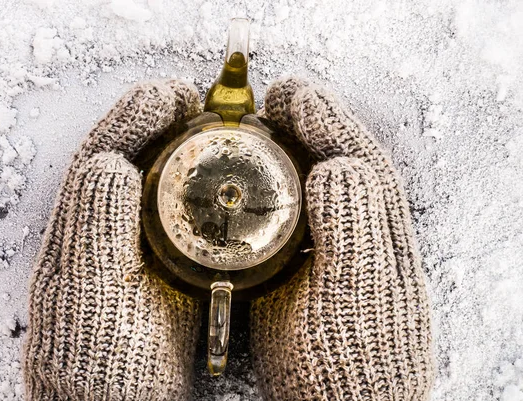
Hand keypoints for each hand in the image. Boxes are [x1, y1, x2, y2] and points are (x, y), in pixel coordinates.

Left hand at [23, 81, 201, 400]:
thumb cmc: (100, 364)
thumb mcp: (95, 293)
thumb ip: (97, 229)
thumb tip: (109, 159)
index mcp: (83, 233)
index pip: (103, 156)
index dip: (133, 118)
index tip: (169, 94)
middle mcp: (105, 234)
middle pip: (129, 160)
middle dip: (159, 124)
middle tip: (196, 101)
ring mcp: (134, 248)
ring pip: (155, 183)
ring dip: (182, 149)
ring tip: (214, 127)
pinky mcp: (162, 267)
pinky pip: (181, 213)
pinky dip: (202, 188)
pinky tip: (224, 181)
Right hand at [251, 78, 433, 399]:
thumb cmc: (348, 357)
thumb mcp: (352, 293)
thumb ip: (352, 230)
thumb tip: (338, 162)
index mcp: (377, 231)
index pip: (356, 159)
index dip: (326, 120)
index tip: (293, 93)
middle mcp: (360, 232)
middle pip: (338, 160)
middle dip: (310, 122)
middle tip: (277, 95)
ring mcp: (332, 245)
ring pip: (315, 182)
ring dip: (291, 146)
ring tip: (264, 120)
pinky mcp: (305, 263)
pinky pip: (291, 209)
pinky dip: (272, 182)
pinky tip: (251, 174)